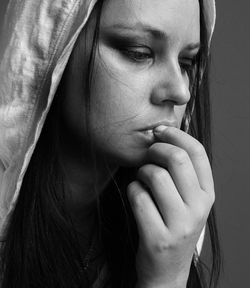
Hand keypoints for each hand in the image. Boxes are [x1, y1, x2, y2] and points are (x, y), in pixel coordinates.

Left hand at [127, 126, 214, 287]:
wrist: (166, 270)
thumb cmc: (173, 226)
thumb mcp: (188, 201)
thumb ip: (183, 172)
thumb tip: (165, 135)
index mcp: (208, 194)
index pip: (197, 152)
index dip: (176, 135)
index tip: (159, 130)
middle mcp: (199, 208)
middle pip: (176, 159)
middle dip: (155, 149)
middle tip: (147, 154)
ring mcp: (180, 225)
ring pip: (155, 175)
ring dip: (141, 172)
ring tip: (141, 179)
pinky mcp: (158, 237)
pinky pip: (138, 196)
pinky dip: (132, 190)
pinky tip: (136, 196)